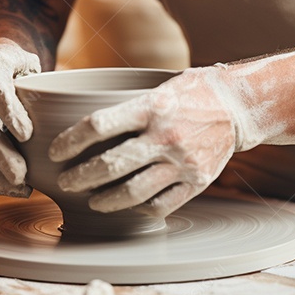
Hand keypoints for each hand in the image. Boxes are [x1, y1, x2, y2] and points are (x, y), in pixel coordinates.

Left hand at [47, 67, 245, 217]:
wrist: (239, 107)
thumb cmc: (191, 92)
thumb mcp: (157, 86)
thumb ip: (126, 105)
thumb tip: (79, 120)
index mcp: (151, 106)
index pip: (99, 125)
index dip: (70, 141)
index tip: (55, 151)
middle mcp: (165, 136)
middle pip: (110, 164)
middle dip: (79, 177)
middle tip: (65, 182)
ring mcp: (183, 162)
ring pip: (133, 192)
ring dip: (104, 200)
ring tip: (91, 200)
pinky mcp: (197, 182)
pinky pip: (160, 205)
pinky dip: (138, 208)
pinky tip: (127, 205)